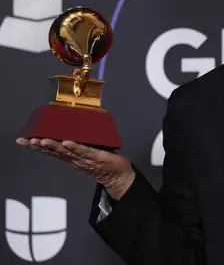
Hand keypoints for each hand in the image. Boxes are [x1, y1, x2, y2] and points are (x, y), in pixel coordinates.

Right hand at [16, 137, 134, 199]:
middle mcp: (74, 158)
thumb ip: (76, 144)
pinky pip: (84, 151)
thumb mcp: (85, 152)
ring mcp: (84, 158)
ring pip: (67, 152)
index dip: (37, 145)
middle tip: (28, 140)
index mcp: (70, 157)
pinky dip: (75, 147)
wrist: (118, 176)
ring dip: (54, 146)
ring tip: (43, 140)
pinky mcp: (97, 156)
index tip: (23, 140)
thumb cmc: (102, 163)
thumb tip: (68, 130)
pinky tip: (67, 142)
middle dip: (40, 145)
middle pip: (55, 151)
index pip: (51, 150)